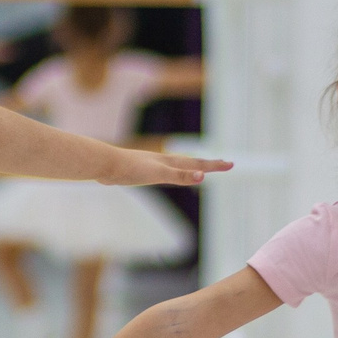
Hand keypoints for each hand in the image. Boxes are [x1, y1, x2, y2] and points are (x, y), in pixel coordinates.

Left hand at [101, 147, 230, 187]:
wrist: (106, 165)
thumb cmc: (131, 169)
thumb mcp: (159, 174)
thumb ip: (180, 175)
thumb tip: (202, 176)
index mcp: (170, 162)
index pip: (198, 164)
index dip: (215, 166)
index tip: (231, 165)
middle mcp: (163, 161)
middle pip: (191, 162)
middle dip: (208, 165)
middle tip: (223, 164)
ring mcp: (152, 165)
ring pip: (176, 166)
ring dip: (190, 167)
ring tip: (197, 168)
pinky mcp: (140, 170)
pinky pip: (162, 171)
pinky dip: (171, 172)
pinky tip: (163, 173)